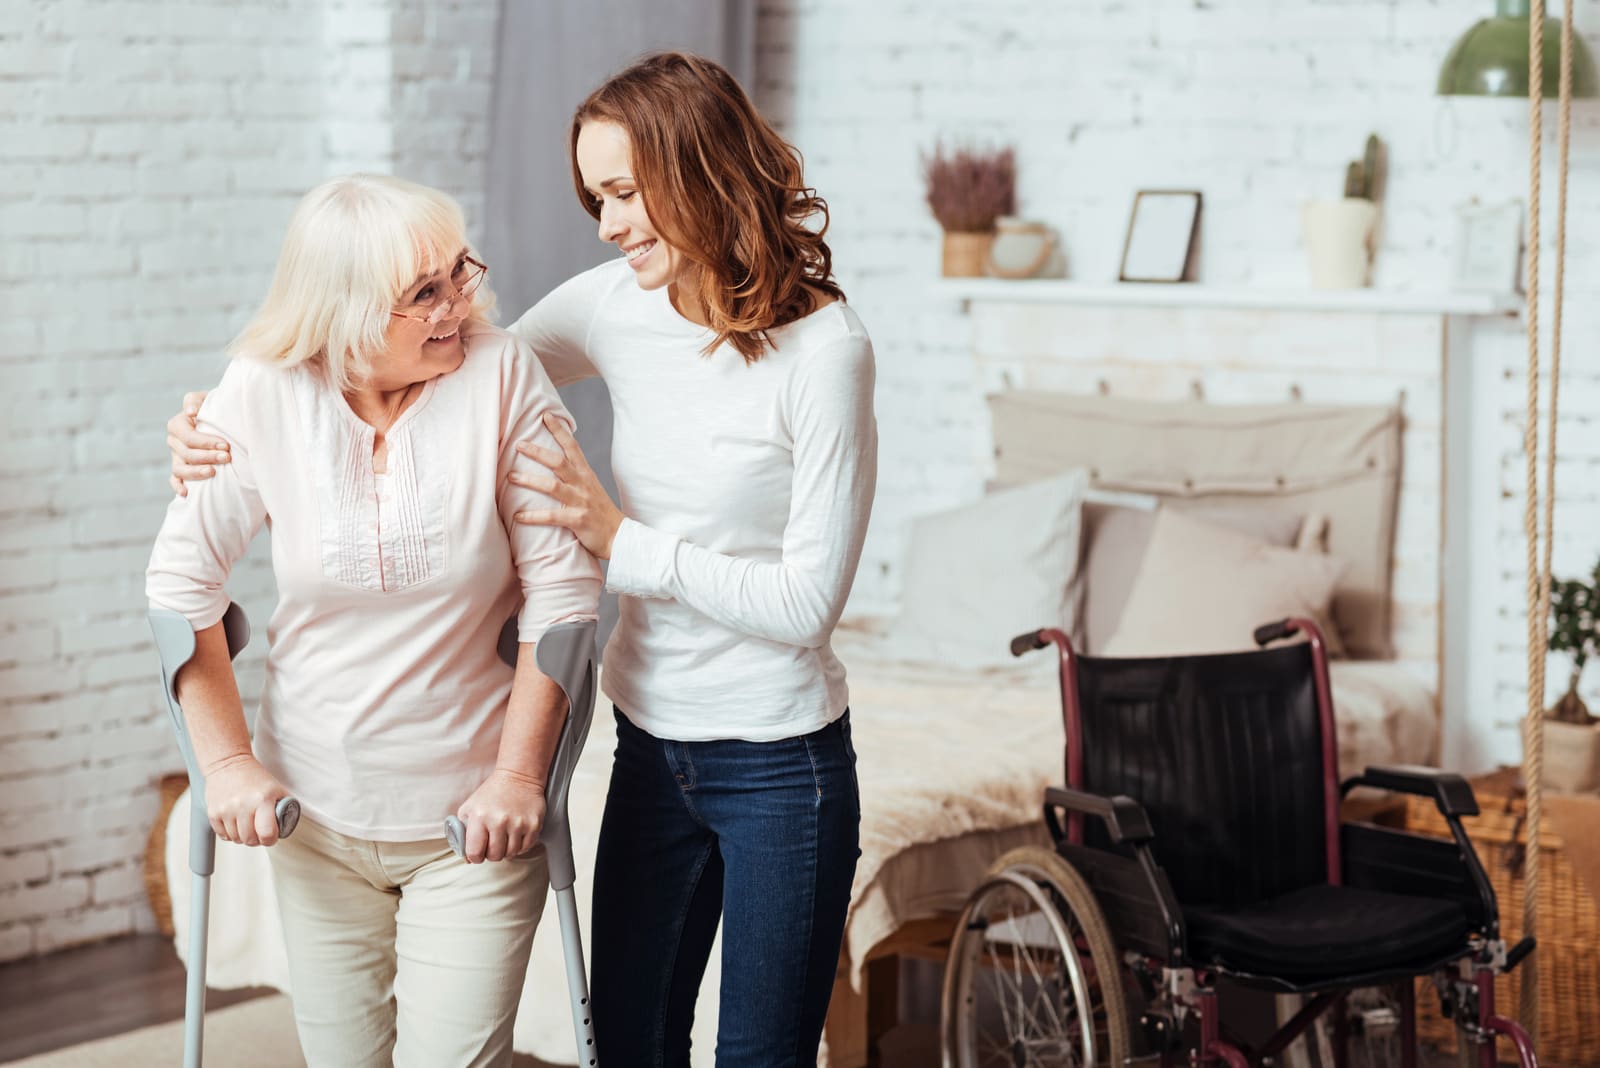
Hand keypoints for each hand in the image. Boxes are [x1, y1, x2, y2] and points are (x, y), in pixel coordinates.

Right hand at [166, 390, 228, 495]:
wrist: (221, 420)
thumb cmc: (215, 408)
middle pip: (186, 453)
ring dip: (196, 472)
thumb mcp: (206, 399)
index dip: (205, 442)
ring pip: (179, 469)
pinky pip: (175, 480)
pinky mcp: (180, 468)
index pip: (187, 436)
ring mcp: (176, 456)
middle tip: (227, 458)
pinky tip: (187, 493)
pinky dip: (178, 486)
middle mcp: (174, 441)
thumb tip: (190, 412)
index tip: (225, 445)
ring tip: (213, 472)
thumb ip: (196, 401)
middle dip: (207, 456)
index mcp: (178, 424)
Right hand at [203, 755, 290, 846]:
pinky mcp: (213, 813)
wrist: (228, 763)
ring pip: (236, 839)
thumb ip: (284, 807)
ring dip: (243, 836)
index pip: (266, 834)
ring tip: (247, 823)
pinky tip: (235, 822)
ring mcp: (226, 810)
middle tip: (258, 830)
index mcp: (262, 800)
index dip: (270, 839)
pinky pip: (223, 835)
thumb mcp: (276, 788)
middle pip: (250, 840)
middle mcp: (243, 806)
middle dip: (257, 839)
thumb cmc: (254, 776)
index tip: (271, 836)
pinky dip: (230, 833)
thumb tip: (287, 825)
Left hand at [456, 769, 545, 862]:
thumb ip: (463, 832)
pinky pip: (526, 848)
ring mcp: (518, 823)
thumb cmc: (492, 793)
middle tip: (492, 843)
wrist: (518, 776)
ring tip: (505, 837)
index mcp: (479, 817)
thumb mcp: (469, 807)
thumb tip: (467, 858)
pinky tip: (516, 834)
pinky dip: (520, 845)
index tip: (478, 852)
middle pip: (494, 856)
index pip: (474, 853)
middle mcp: (499, 821)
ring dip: (506, 850)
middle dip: (491, 853)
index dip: (475, 857)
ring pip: (511, 854)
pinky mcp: (533, 825)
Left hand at [509, 413, 623, 558]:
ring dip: (529, 481)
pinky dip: (533, 516)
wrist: (619, 536)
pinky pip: (551, 516)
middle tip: (518, 444)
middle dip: (538, 452)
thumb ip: (574, 475)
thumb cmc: (600, 512)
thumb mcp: (590, 487)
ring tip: (510, 477)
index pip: (572, 446)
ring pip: (552, 487)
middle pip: (558, 462)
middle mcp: (583, 484)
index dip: (559, 430)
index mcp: (586, 474)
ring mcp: (580, 502)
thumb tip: (555, 462)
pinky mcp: (577, 520)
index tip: (545, 415)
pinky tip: (517, 516)